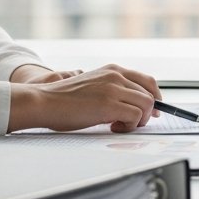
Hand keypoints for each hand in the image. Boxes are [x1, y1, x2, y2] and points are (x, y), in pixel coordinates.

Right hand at [8, 63, 162, 132]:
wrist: (43, 101)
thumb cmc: (64, 100)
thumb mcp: (93, 86)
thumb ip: (112, 90)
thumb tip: (132, 106)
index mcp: (112, 70)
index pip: (147, 80)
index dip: (155, 97)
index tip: (153, 110)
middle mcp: (116, 76)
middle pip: (150, 93)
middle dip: (149, 112)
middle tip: (138, 123)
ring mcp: (114, 89)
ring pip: (147, 105)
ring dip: (138, 121)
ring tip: (119, 126)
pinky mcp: (109, 104)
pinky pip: (136, 117)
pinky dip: (129, 126)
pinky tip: (113, 128)